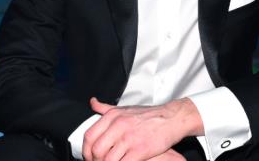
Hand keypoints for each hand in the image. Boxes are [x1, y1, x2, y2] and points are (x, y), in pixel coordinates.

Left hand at [82, 97, 201, 160]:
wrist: (172, 118)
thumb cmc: (149, 115)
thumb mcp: (125, 108)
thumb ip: (106, 108)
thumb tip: (92, 102)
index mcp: (113, 115)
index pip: (89, 136)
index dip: (86, 150)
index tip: (90, 157)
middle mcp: (119, 125)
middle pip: (96, 150)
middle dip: (95, 160)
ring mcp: (129, 138)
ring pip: (107, 159)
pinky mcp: (140, 150)